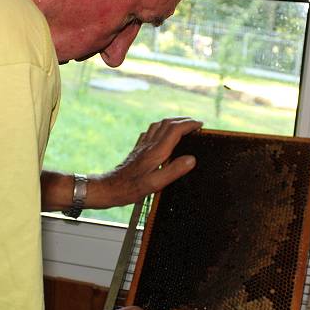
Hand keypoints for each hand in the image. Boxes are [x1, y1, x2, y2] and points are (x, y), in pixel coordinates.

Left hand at [88, 117, 202, 208]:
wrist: (108, 188)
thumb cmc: (130, 189)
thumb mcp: (154, 184)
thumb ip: (173, 171)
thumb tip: (191, 159)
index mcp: (156, 152)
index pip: (175, 130)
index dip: (189, 125)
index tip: (200, 126)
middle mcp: (149, 145)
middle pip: (167, 123)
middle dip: (183, 120)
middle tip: (195, 124)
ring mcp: (141, 146)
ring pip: (158, 125)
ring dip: (172, 122)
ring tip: (182, 125)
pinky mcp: (136, 150)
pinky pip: (149, 133)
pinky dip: (160, 129)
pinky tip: (160, 135)